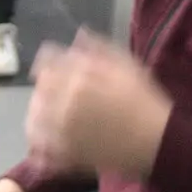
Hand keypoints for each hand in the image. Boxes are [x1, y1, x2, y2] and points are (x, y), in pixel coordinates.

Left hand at [26, 30, 171, 180]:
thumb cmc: (145, 101)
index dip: (47, 61)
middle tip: (49, 89)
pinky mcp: (67, 156)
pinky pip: (43, 150)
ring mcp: (63, 132)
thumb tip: (79, 35)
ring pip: (34, 121)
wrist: (156, 142)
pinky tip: (43, 143)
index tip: (50, 64)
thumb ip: (99, 48)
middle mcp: (64, 104)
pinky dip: (39, 145)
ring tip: (42, 116)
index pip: (47, 63)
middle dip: (42, 87)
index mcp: (78, 79)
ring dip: (35, 115)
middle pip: (38, 91)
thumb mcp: (127, 65)